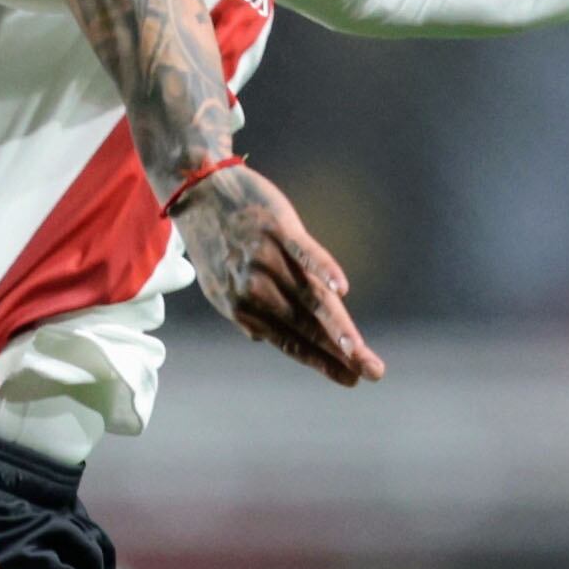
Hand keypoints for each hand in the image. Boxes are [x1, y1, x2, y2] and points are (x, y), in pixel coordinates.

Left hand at [171, 162, 384, 387]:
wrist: (195, 188)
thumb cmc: (215, 240)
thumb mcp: (218, 284)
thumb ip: (245, 311)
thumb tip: (264, 339)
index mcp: (242, 307)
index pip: (290, 341)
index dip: (321, 361)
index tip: (351, 380)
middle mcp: (254, 287)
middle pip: (305, 324)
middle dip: (340, 352)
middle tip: (373, 371)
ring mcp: (266, 257)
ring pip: (308, 296)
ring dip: (335, 325)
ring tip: (358, 349)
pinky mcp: (276, 226)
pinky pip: (302, 250)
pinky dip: (321, 267)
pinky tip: (340, 287)